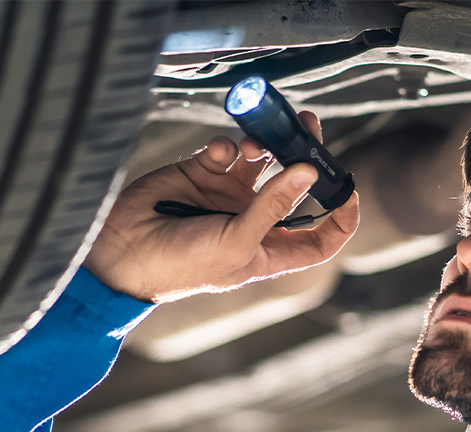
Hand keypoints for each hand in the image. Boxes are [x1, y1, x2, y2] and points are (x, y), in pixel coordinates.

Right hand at [84, 112, 358, 302]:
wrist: (123, 253)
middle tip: (308, 126)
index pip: (320, 237)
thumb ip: (272, 207)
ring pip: (262, 160)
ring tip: (255, 142)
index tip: (347, 186)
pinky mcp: (202, 174)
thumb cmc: (181, 266)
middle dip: (305, 157)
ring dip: (264, 145)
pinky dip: (228, 145)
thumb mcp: (236, 242)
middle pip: (295, 186)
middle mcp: (253, 221)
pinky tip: (220, 152)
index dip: (341, 215)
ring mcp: (228, 197)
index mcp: (268, 251)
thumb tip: (309, 171)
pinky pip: (227, 150)